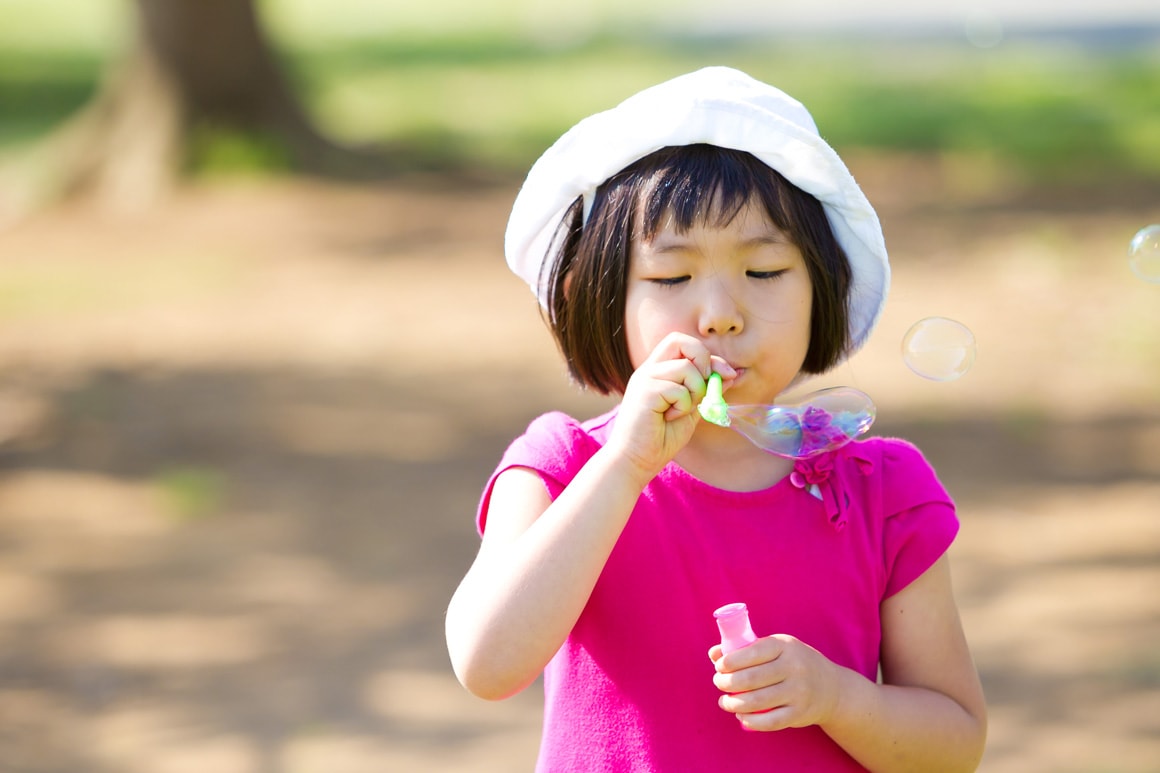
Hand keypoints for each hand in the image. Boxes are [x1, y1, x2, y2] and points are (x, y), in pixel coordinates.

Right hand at [607, 333, 733, 480]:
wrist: (637, 460)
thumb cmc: (661, 438)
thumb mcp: (692, 409)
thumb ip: (707, 390)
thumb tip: (731, 373)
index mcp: (658, 371)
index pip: (684, 344)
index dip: (709, 357)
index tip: (727, 375)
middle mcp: (649, 369)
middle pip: (680, 340)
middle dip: (703, 359)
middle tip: (704, 386)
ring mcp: (645, 378)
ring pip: (686, 367)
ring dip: (695, 392)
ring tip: (681, 411)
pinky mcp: (645, 391)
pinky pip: (679, 389)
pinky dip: (683, 406)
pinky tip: (669, 418)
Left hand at [709, 634, 843, 731]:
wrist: (830, 688)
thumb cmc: (792, 663)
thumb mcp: (775, 648)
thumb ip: (745, 649)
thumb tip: (714, 653)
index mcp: (784, 646)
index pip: (751, 652)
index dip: (729, 661)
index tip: (719, 667)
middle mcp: (794, 667)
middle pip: (750, 678)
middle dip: (727, 682)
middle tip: (719, 683)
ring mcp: (798, 691)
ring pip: (756, 701)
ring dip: (733, 703)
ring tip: (724, 701)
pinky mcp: (799, 713)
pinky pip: (769, 721)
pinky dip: (750, 720)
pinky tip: (740, 715)